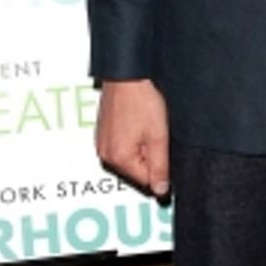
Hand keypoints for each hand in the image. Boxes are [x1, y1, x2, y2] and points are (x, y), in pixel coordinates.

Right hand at [96, 78, 170, 195]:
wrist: (126, 75)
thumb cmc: (142, 101)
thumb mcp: (158, 136)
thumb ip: (160, 166)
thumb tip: (161, 190)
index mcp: (119, 158)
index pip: (146, 180)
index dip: (161, 166)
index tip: (163, 147)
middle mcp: (106, 154)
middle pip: (136, 170)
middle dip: (149, 155)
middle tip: (154, 132)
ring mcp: (102, 143)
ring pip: (129, 158)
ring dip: (141, 147)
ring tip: (144, 124)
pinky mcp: (102, 133)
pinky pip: (121, 146)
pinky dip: (132, 139)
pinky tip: (137, 121)